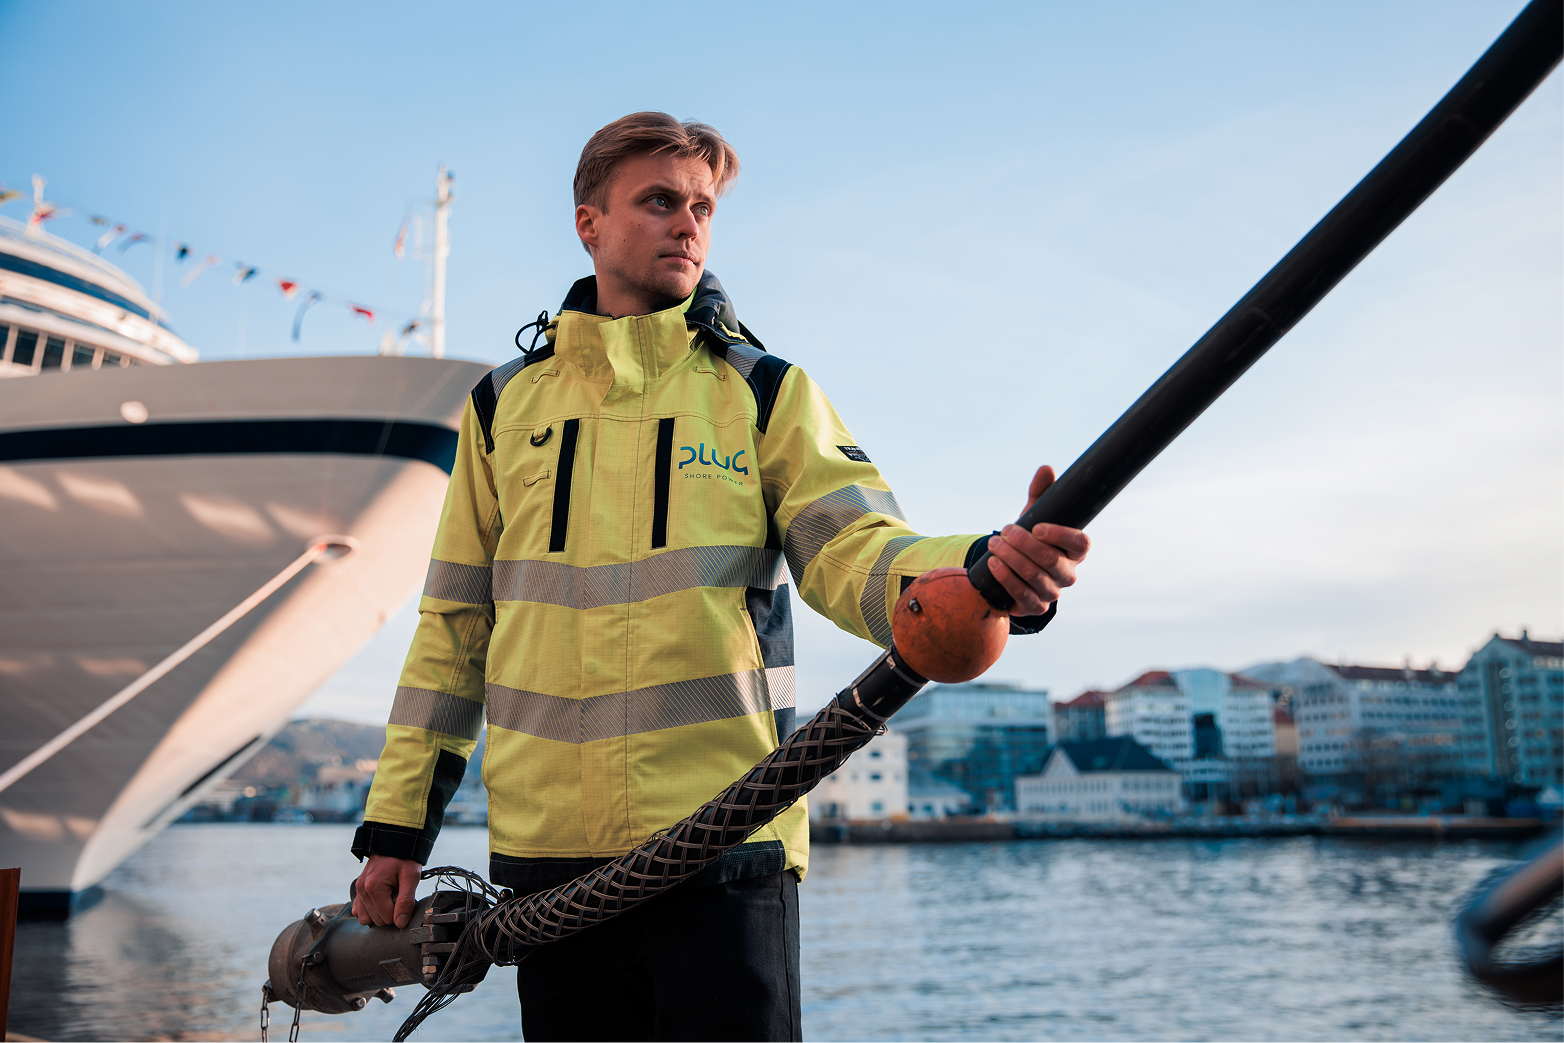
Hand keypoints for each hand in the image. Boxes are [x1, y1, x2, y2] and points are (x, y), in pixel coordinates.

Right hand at [353, 854, 421, 927]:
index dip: (399, 912)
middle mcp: (362, 890)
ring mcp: (358, 890)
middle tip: (398, 896)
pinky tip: (380, 901)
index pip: (387, 918)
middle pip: (376, 920)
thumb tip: (400, 923)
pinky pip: (359, 911)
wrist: (395, 843)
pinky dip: (369, 910)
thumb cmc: (404, 859)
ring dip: (379, 913)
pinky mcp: (357, 890)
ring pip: (365, 918)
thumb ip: (406, 902)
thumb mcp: (411, 877)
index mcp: (374, 887)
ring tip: (389, 898)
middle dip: (390, 912)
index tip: (404, 899)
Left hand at [985, 465, 1089, 615]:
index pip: (1079, 543)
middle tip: (1004, 531)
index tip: (1036, 526)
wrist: (1016, 570)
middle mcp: (1069, 574)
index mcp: (1076, 551)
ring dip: (1012, 559)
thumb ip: (1042, 493)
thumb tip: (1046, 468)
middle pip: (1052, 560)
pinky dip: (1006, 578)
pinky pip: (1022, 595)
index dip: (1059, 535)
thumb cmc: (1032, 538)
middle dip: (1025, 544)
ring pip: (1035, 577)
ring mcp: (1053, 592)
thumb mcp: (1036, 515)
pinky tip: (993, 564)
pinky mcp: (1035, 607)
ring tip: (994, 544)